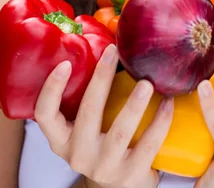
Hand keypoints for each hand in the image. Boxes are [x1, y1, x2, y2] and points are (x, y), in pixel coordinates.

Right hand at [34, 44, 173, 187]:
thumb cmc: (102, 142)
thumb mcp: (86, 125)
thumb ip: (89, 94)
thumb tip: (109, 39)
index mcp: (61, 139)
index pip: (45, 114)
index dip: (51, 89)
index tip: (65, 62)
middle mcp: (78, 154)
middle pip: (87, 114)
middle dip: (100, 80)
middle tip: (113, 52)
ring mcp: (104, 167)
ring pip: (118, 133)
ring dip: (134, 105)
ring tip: (146, 83)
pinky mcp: (130, 175)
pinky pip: (147, 146)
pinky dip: (160, 122)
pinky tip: (168, 102)